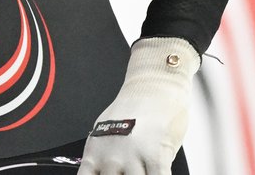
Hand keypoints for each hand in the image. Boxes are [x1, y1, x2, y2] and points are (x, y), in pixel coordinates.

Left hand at [78, 36, 197, 173]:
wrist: (153, 88)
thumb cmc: (131, 110)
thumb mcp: (107, 132)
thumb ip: (104, 155)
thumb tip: (102, 170)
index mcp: (95, 153)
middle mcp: (110, 158)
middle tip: (127, 173)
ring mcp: (133, 159)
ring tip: (142, 171)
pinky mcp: (155, 157)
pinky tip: (160, 173)